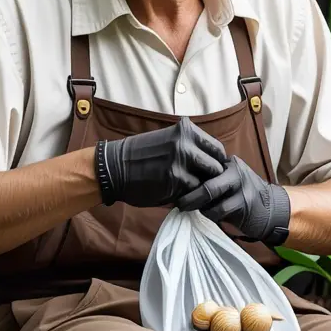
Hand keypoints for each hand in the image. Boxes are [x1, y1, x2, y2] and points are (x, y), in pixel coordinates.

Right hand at [95, 117, 227, 207]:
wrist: (114, 168)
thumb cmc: (142, 156)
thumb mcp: (168, 140)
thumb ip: (191, 148)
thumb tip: (215, 164)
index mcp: (186, 131)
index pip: (217, 149)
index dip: (215, 163)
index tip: (207, 173)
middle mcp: (185, 143)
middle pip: (216, 167)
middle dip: (211, 180)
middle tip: (202, 188)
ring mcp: (180, 161)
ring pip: (206, 183)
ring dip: (200, 191)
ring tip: (190, 194)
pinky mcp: (174, 180)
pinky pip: (192, 194)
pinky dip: (188, 199)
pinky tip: (177, 198)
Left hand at [177, 156, 290, 245]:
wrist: (271, 209)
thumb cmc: (240, 196)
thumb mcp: (226, 181)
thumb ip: (208, 179)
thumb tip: (179, 183)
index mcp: (227, 161)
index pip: (202, 164)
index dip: (187, 175)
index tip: (175, 186)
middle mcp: (234, 169)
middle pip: (204, 178)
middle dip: (188, 193)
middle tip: (178, 203)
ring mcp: (240, 184)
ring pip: (209, 193)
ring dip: (197, 205)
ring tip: (192, 210)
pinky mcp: (243, 202)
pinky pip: (218, 210)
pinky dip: (209, 214)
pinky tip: (209, 215)